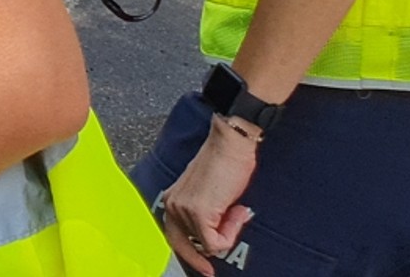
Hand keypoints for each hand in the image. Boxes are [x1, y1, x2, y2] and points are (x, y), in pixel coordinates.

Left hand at [159, 119, 256, 275]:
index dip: (190, 254)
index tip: (205, 266)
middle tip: (211, 270)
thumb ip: (206, 214)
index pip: (173, 236)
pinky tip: (237, 211)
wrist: (231, 144)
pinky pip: (216, 242)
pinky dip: (231, 233)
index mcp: (173, 198)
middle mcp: (172, 204)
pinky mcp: (198, 213)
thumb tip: (212, 240)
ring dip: (228, 232)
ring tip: (236, 210)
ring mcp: (183, 209)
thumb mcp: (210, 193)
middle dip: (202, 256)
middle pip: (183, 245)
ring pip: (207, 245)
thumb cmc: (225, 163)